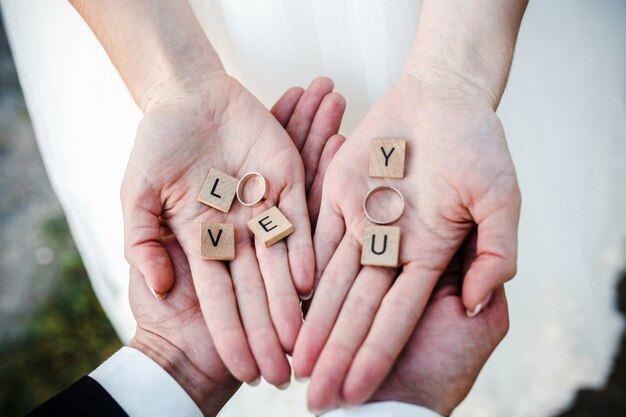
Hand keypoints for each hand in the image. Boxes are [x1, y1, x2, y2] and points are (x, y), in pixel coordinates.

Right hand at [122, 75, 344, 386]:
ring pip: (283, 261)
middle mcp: (238, 232)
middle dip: (271, 328)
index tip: (245, 370)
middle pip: (259, 289)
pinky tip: (314, 278)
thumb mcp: (136, 197)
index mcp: (203, 241)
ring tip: (305, 335)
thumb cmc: (157, 145)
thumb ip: (142, 241)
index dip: (233, 333)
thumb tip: (162, 285)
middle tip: (287, 368)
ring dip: (293, 298)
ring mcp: (264, 209)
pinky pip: (301, 217)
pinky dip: (307, 247)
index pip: (221, 298)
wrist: (186, 98)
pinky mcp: (287, 180)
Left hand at [293, 74, 520, 410]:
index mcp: (427, 254)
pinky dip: (299, 267)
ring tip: (292, 358)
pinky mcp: (338, 194)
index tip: (356, 392)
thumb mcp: (500, 198)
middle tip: (312, 396)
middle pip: (356, 309)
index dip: (375, 354)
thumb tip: (480, 300)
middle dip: (335, 351)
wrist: (443, 98)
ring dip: (312, 319)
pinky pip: (314, 234)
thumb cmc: (479, 144)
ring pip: (330, 281)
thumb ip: (495, 251)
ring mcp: (361, 222)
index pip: (395, 316)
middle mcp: (390, 246)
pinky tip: (284, 300)